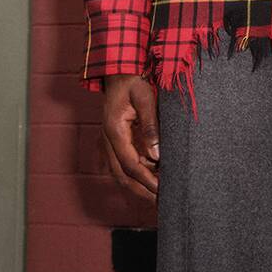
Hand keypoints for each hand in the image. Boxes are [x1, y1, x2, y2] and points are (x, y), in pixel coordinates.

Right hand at [101, 74, 160, 203]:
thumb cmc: (132, 80)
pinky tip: (153, 176)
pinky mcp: (116, 139)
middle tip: (161, 202)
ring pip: (121, 172)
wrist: (119, 69)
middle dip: (141, 191)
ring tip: (159, 195)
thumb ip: (150, 125)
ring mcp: (110, 141)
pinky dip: (137, 174)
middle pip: (123, 176)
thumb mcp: (144, 97)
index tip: (162, 190)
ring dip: (139, 185)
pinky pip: (124, 163)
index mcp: (114, 131)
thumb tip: (156, 155)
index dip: (147, 180)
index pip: (131, 165)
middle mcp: (108, 140)